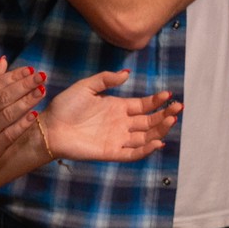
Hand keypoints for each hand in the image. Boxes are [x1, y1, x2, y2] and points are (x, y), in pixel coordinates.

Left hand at [39, 68, 180, 162]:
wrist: (50, 127)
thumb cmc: (65, 107)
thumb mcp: (86, 87)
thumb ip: (106, 80)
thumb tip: (127, 74)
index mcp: (117, 107)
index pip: (143, 106)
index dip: (157, 101)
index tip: (168, 95)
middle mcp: (121, 124)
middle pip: (149, 121)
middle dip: (165, 115)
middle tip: (178, 107)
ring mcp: (117, 138)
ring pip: (145, 137)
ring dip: (160, 130)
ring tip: (172, 121)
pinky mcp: (111, 152)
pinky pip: (132, 153)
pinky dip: (145, 150)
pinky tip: (157, 142)